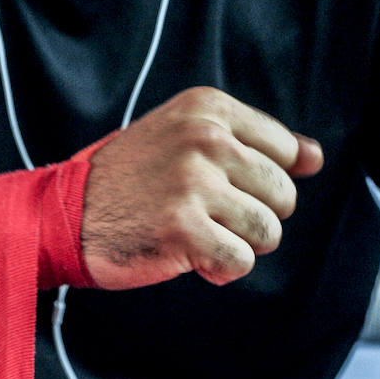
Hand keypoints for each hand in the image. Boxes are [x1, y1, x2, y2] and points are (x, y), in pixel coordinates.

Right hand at [81, 87, 322, 289]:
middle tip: (207, 216)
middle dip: (253, 217)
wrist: (64, 214)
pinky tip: (193, 258)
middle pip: (284, 196)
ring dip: (239, 245)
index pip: (287, 152)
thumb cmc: (132, 180)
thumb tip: (316, 157)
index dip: (260, 183)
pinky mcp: (184, 229)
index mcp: (208, 109)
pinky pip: (241, 261)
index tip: (219, 186)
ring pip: (268, 232)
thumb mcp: (187, 138)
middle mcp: (205, 138)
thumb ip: (255, 143)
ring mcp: (194, 183)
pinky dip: (221, 269)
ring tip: (199, 235)